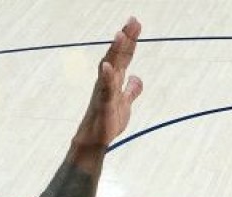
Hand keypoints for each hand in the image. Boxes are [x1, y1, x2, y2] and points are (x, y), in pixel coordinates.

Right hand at [72, 17, 143, 148]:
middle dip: (125, 39)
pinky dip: (106, 77)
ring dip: (115, 52)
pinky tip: (108, 66)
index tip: (136, 23)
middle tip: (133, 21)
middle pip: (117, 56)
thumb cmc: (107, 121)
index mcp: (114, 80)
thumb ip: (131, 90)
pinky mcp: (103, 105)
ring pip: (110, 68)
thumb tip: (137, 79)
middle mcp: (107, 81)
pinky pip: (105, 90)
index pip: (124, 56)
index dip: (130, 41)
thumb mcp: (125, 104)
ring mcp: (104, 91)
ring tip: (121, 36)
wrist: (94, 140)